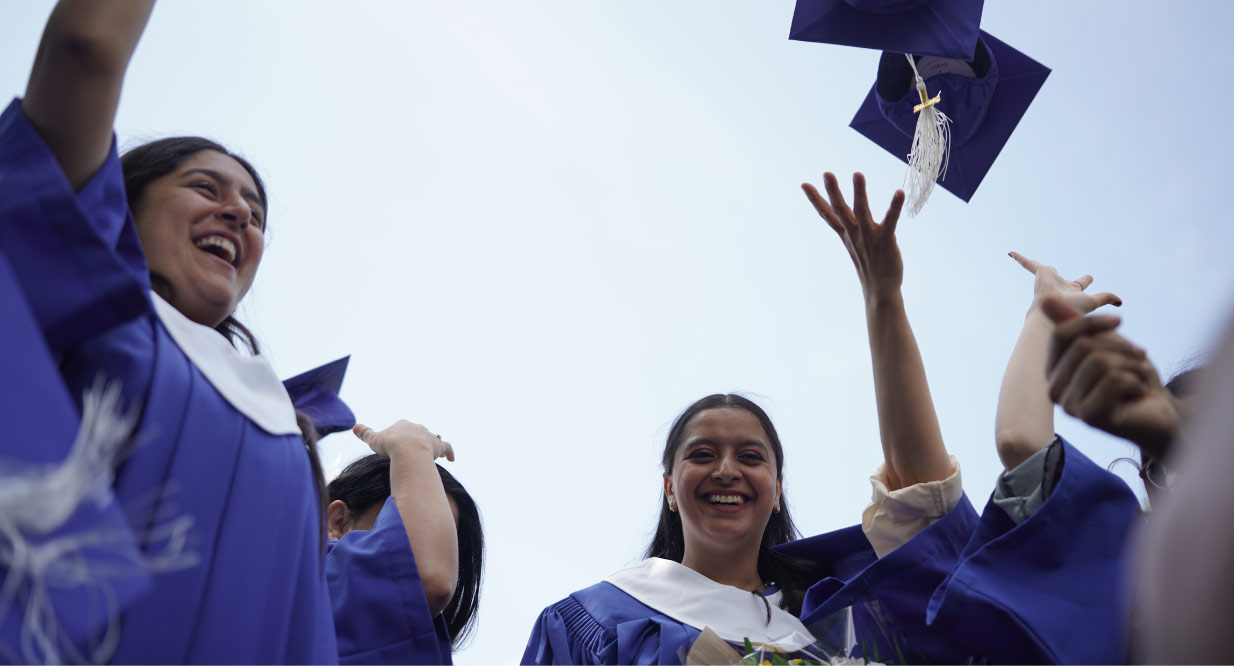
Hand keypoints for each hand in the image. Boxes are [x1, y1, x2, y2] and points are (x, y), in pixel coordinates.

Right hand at [353, 420, 454, 460]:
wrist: (407, 451)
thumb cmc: (390, 445)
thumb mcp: (373, 439)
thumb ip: (364, 433)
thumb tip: (355, 426)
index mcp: (402, 425)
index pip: (402, 427)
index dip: (400, 433)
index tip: (398, 439)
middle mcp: (417, 428)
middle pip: (418, 431)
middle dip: (416, 437)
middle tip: (414, 446)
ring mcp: (429, 437)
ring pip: (432, 437)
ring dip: (433, 442)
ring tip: (433, 450)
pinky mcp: (438, 446)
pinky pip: (447, 448)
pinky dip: (450, 453)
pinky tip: (451, 459)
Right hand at [802, 173, 904, 302]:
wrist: (881, 290)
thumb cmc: (870, 266)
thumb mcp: (856, 244)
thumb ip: (853, 228)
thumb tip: (850, 215)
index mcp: (846, 234)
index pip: (827, 214)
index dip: (815, 199)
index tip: (804, 184)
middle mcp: (854, 233)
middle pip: (840, 210)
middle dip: (833, 191)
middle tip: (826, 173)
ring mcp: (868, 237)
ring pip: (861, 211)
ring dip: (859, 192)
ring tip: (857, 174)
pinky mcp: (886, 241)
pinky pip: (890, 221)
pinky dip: (894, 206)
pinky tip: (899, 192)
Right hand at [1010, 252, 1121, 315]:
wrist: (1052, 313)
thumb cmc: (1071, 310)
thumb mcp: (1093, 302)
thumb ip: (1106, 298)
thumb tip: (1120, 302)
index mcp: (1071, 292)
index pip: (1079, 284)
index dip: (1085, 280)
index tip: (1089, 277)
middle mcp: (1058, 285)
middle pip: (1059, 276)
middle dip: (1052, 272)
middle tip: (1050, 268)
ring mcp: (1047, 279)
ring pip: (1038, 268)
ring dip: (1029, 264)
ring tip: (1018, 257)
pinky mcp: (1039, 273)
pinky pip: (1027, 264)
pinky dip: (1020, 258)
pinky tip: (1011, 253)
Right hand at [1042, 297, 1178, 456]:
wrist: (1158, 412)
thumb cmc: (1130, 376)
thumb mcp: (1106, 344)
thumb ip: (1076, 325)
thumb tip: (1046, 299)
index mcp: (1054, 370)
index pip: (1062, 333)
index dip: (1092, 322)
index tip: (1119, 322)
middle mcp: (1055, 390)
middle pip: (1083, 346)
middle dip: (1121, 348)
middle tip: (1138, 360)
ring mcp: (1070, 407)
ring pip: (1100, 362)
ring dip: (1132, 366)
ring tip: (1139, 378)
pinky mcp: (1091, 418)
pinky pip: (1114, 380)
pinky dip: (1136, 381)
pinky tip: (1138, 394)